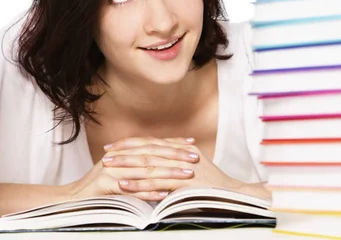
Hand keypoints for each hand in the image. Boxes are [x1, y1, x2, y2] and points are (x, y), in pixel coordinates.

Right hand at [65, 137, 198, 201]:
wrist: (69, 202)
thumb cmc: (97, 193)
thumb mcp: (118, 176)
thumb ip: (136, 170)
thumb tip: (161, 171)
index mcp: (121, 153)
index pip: (151, 146)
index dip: (172, 144)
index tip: (191, 145)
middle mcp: (117, 158)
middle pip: (151, 155)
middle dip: (175, 156)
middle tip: (195, 158)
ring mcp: (110, 171)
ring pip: (144, 171)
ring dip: (168, 173)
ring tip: (188, 175)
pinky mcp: (105, 186)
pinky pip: (131, 189)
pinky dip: (149, 192)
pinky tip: (165, 194)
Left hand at [102, 137, 271, 200]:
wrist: (234, 198)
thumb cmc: (212, 187)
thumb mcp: (193, 169)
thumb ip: (176, 160)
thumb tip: (155, 158)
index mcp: (183, 149)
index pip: (152, 142)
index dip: (132, 143)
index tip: (114, 146)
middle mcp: (182, 154)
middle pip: (147, 150)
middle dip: (124, 152)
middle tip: (105, 154)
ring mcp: (183, 168)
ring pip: (149, 165)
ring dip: (126, 166)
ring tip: (108, 168)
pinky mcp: (184, 184)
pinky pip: (157, 183)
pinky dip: (138, 184)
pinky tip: (123, 185)